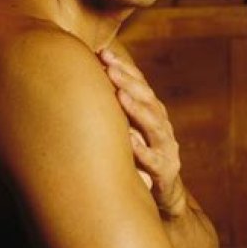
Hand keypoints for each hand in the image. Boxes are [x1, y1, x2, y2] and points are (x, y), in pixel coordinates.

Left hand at [98, 46, 186, 216]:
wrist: (161, 194)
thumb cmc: (137, 157)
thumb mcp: (125, 130)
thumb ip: (113, 110)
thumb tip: (80, 83)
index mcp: (152, 113)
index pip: (139, 84)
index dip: (123, 68)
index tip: (103, 53)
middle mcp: (161, 126)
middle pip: (147, 99)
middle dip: (128, 81)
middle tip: (109, 67)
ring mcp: (166, 148)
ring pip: (154, 125)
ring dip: (137, 109)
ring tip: (120, 96)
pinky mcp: (165, 172)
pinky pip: (154, 161)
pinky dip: (142, 151)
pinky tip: (129, 142)